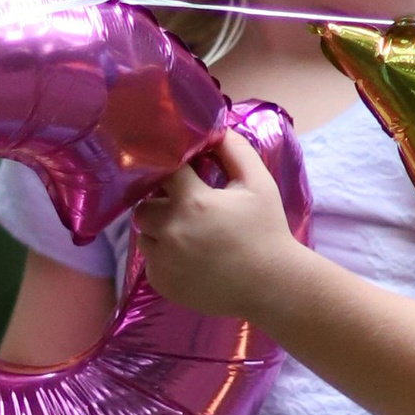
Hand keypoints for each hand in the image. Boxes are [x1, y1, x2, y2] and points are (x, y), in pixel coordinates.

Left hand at [131, 131, 301, 321]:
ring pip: (144, 234)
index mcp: (191, 202)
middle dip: (162, 203)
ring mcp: (162, 260)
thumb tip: (215, 128)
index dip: (172, 170)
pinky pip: (150, 261)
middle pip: (144, 205)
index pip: (162, 171)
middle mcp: (169, 231)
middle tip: (187, 208)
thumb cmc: (266, 231)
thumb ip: (235, 150)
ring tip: (187, 234)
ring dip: (159, 230)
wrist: (271, 286)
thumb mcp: (259, 183)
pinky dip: (163, 256)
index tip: (184, 174)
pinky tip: (189, 257)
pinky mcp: (161, 282)